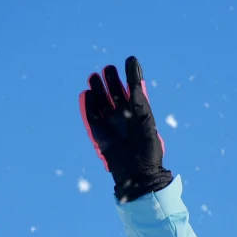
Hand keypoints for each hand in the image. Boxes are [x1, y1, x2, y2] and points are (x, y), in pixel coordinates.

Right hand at [79, 56, 172, 202]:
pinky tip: (88, 94)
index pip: (132, 91)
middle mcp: (123, 117)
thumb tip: (134, 81)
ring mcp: (110, 124)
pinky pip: (91, 115)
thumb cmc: (148, 152)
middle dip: (110, 80)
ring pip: (102, 101)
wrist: (138, 175)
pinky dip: (88, 104)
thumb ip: (140, 102)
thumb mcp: (147, 123)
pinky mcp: (99, 133)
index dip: (130, 76)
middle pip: (114, 93)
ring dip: (98, 88)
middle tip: (107, 69)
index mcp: (138, 115)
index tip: (129, 61)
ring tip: (95, 77)